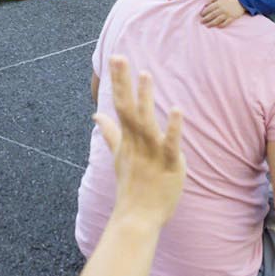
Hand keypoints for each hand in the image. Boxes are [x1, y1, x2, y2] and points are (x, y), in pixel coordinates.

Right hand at [94, 56, 184, 224]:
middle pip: (128, 108)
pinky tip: (177, 110)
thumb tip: (97, 114)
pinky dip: (173, 128)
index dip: (119, 82)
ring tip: (146, 75)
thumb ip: (110, 133)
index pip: (121, 104)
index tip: (116, 58)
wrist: (136, 218)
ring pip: (147, 122)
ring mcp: (152, 154)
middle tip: (119, 57)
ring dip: (146, 99)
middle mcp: (136, 143)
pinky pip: (171, 145)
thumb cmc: (130, 186)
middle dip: (124, 83)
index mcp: (127, 139)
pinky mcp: (169, 166)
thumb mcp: (118, 155)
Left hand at [198, 0, 245, 27]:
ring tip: (207, 26)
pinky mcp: (232, 18)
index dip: (204, 12)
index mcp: (219, 3)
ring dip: (211, 24)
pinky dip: (221, 25)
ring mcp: (227, 14)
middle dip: (205, 19)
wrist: (242, 0)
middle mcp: (222, 9)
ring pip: (217, 20)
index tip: (201, 15)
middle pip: (212, 15)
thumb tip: (205, 4)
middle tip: (201, 22)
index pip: (209, 9)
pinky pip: (226, 23)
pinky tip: (217, 27)